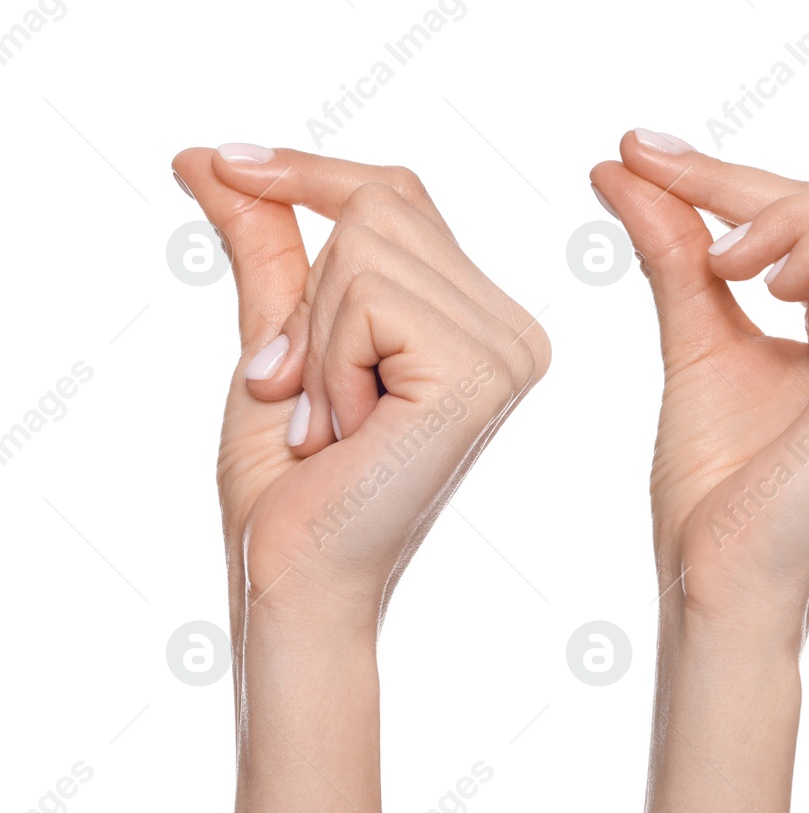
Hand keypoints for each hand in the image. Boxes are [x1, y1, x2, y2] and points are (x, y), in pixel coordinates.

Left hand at [172, 144, 547, 812]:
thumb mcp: (276, 339)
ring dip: (316, 335)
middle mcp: (514, 328)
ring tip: (331, 419)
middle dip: (310, 292)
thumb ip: (267, 249)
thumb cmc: (293, 485)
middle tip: (299, 388)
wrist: (299, 576)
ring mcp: (509, 348)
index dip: (309, 171)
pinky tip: (348, 430)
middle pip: (382, 205)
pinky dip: (329, 358)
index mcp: (480, 320)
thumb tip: (212, 158)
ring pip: (368, 245)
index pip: (398, 195)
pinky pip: (371, 296)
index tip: (220, 160)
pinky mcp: (481, 372)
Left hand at [592, 131, 808, 812]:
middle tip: (654, 174)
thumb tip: (627, 169)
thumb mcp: (696, 339)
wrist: (717, 587)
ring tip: (715, 265)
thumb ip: (678, 253)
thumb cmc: (716, 495)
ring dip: (780, 213)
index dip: (738, 180)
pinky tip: (747, 281)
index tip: (644, 154)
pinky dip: (808, 243)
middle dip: (752, 183)